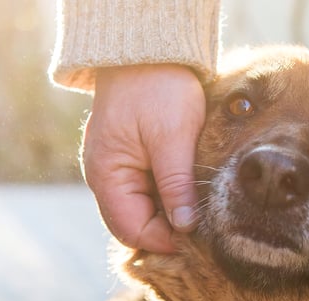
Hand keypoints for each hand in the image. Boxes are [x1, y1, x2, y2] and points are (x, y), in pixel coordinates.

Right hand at [82, 64, 204, 252]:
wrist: (149, 51)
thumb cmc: (158, 89)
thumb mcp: (172, 138)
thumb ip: (176, 184)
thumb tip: (185, 227)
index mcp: (106, 175)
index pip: (132, 230)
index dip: (165, 240)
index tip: (199, 238)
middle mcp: (104, 178)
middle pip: (134, 225)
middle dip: (167, 231)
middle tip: (204, 229)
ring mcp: (115, 169)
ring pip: (142, 210)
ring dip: (168, 214)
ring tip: (199, 210)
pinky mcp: (129, 160)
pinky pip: (146, 191)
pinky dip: (167, 197)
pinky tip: (189, 192)